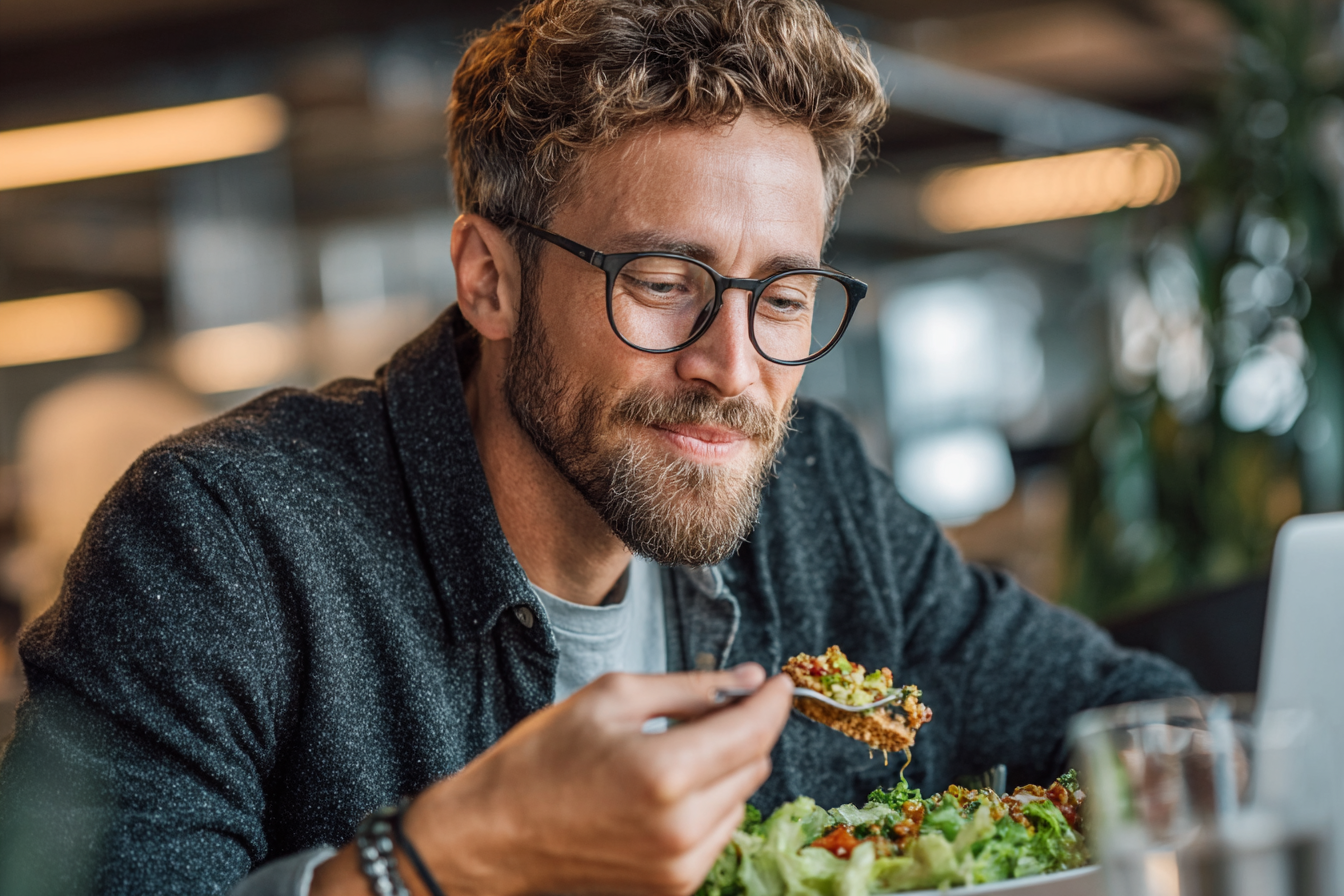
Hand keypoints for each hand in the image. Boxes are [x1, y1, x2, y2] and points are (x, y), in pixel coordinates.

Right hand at [400, 664, 792, 895]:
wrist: (490, 836)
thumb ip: (691, 689)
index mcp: (665, 772)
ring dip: (726, 768)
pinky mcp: (672, 888)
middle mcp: (682, 827)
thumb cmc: (540, 759)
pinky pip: (718, 833)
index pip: (755, 730)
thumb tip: (751, 680)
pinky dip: (708, 804)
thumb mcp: (613, 698)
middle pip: (755, 764)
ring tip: (674, 748)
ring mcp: (680, 865)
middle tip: (714, 705)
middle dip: (745, 729)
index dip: (774, 700)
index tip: (779, 682)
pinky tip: (666, 786)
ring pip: (741, 800)